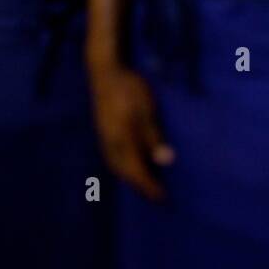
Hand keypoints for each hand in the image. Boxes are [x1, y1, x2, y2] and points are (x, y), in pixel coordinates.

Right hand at [89, 62, 173, 200]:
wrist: (105, 70)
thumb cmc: (129, 88)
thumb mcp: (146, 110)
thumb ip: (154, 137)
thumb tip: (166, 161)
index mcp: (122, 140)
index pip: (136, 172)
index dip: (149, 187)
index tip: (162, 198)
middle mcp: (110, 143)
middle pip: (124, 173)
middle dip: (139, 186)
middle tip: (155, 195)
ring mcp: (104, 136)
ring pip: (116, 165)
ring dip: (130, 177)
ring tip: (144, 183)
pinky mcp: (103, 130)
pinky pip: (112, 156)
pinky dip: (123, 166)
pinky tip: (131, 162)